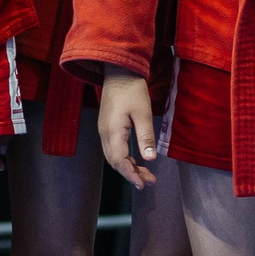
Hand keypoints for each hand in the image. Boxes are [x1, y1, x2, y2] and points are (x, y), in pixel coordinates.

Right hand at [97, 70, 161, 188]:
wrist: (118, 72)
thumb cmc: (132, 89)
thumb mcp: (143, 112)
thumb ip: (146, 136)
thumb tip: (150, 159)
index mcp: (112, 132)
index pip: (119, 161)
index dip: (131, 174)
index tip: (143, 184)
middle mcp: (104, 134)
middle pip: (115, 161)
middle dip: (131, 173)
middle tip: (150, 181)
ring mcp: (104, 131)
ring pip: (114, 156)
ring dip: (129, 166)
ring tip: (146, 174)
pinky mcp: (107, 127)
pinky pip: (114, 149)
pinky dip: (125, 157)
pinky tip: (136, 160)